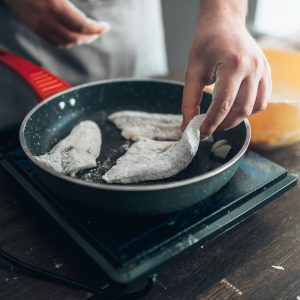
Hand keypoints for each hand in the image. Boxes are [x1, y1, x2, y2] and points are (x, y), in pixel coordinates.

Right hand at [6, 0, 109, 46]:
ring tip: (90, 35)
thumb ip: (72, 3)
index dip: (97, 28)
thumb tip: (86, 13)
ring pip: (67, 42)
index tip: (106, 27)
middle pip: (76, 37)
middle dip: (91, 36)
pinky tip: (74, 38)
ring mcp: (41, 27)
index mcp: (56, 6)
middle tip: (100, 31)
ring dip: (81, 40)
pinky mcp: (36, 29)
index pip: (83, 25)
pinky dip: (68, 43)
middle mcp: (49, 20)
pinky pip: (56, 43)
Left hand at [181, 1, 271, 137]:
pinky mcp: (266, 73)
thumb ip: (189, 100)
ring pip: (255, 107)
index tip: (201, 134)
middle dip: (223, 124)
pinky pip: (262, 100)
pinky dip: (248, 110)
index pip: (224, 104)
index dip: (211, 123)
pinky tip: (234, 109)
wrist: (224, 24)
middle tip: (208, 129)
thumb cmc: (206, 44)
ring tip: (220, 120)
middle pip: (241, 109)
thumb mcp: (193, 71)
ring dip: (236, 119)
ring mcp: (263, 70)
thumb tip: (187, 125)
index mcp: (233, 64)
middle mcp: (253, 68)